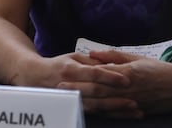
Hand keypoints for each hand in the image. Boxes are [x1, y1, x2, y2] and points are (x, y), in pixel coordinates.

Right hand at [17, 52, 139, 117]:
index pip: (93, 73)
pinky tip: (123, 115)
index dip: (110, 77)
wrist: (35, 77)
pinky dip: (110, 114)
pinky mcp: (73, 107)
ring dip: (117, 109)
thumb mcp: (72, 57)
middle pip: (96, 93)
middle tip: (135, 100)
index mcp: (70, 69)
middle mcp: (70, 85)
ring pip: (96, 106)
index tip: (126, 79)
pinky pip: (94, 113)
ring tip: (135, 110)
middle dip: (116, 97)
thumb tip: (112, 63)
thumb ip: (91, 61)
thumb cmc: (58, 65)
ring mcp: (70, 99)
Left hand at [69, 49, 171, 115]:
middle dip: (78, 90)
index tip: (65, 74)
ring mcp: (132, 101)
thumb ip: (112, 56)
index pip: (99, 74)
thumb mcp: (135, 57)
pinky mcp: (137, 110)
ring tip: (71, 100)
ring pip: (105, 103)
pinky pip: (117, 113)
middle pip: (98, 90)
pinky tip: (90, 111)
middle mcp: (127, 88)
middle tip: (61, 88)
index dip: (81, 75)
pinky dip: (103, 113)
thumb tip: (92, 54)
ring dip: (86, 102)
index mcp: (126, 72)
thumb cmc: (157, 69)